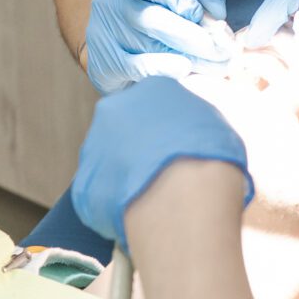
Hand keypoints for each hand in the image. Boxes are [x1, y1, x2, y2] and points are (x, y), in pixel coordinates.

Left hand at [72, 78, 253, 254]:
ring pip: (109, 157)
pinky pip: (101, 190)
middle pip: (125, 124)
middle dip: (138, 144)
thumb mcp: (215, 123)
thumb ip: (192, 119)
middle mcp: (115, 108)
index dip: (166, 124)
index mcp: (151, 87)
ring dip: (125, 171)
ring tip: (153, 194)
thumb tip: (187, 129)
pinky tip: (139, 210)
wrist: (183, 199)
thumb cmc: (211, 157)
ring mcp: (94, 145)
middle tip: (162, 167)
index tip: (176, 143)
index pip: (154, 99)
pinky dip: (116, 200)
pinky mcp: (84, 184)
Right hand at [85, 0, 231, 94]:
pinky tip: (185, 69)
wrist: (113, 47)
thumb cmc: (152, 16)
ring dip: (189, 56)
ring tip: (217, 65)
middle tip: (224, 51)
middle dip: (194, 36)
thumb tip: (218, 14)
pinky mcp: (104, 62)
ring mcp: (105, 33)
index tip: (211, 19)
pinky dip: (162, 67)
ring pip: (148, 43)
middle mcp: (113, 3)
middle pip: (152, 17)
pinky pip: (134, 66)